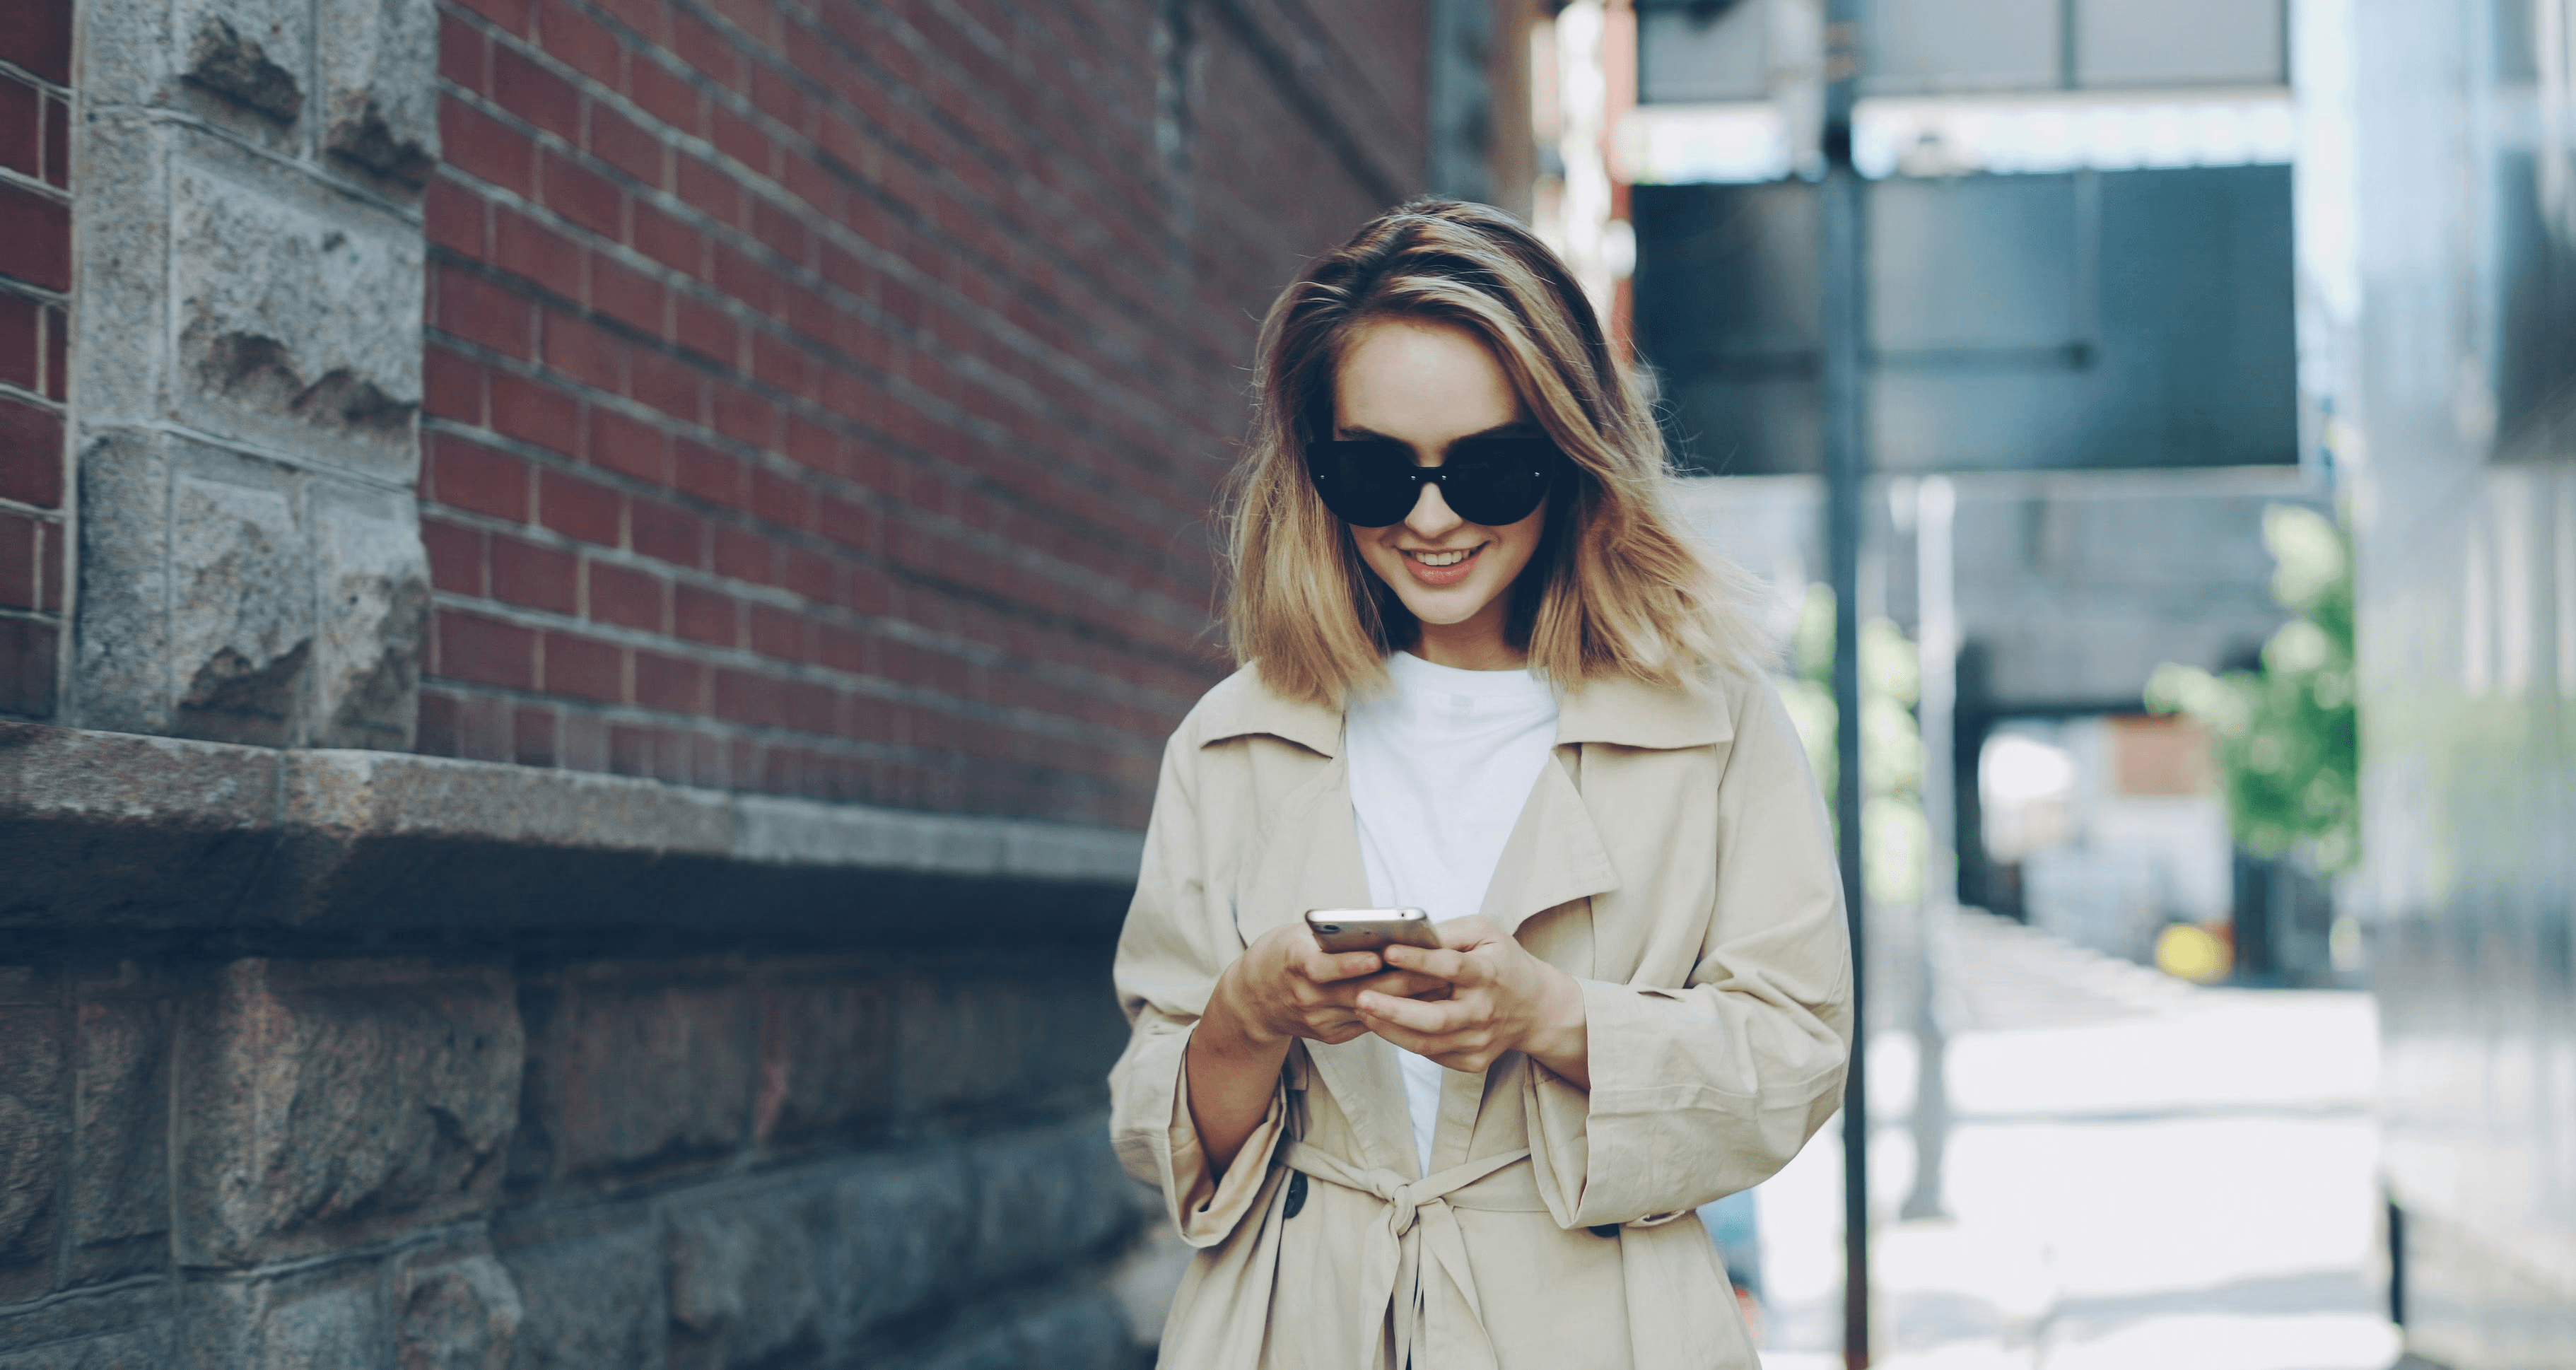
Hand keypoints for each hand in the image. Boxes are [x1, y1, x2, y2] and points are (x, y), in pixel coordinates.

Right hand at [1211, 922, 1453, 1047]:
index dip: (1353, 963)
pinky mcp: (1331, 1035)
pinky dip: (1397, 1010)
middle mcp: (1306, 997)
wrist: (1252, 1000)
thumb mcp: (1299, 935)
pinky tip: (1424, 1000)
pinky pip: (1369, 1023)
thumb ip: (1334, 936)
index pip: (1323, 968)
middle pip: (1360, 991)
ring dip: (1409, 998)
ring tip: (1442, 983)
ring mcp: (1320, 1021)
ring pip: (1372, 1010)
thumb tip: (1386, 929)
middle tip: (1438, 967)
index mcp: (1294, 964)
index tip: (1382, 955)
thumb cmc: (1284, 954)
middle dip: (1401, 980)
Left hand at [1358, 917, 1589, 1084]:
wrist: (1537, 1009)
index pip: (1451, 967)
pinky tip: (1382, 1024)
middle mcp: (1484, 1011)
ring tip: (1362, 1010)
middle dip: (1394, 1009)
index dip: (1419, 960)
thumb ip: (1449, 931)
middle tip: (1360, 996)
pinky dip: (1403, 1040)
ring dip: (1389, 1029)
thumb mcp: (1485, 933)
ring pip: (1427, 1043)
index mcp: (1488, 973)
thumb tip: (1408, 932)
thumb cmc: (1503, 962)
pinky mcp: (1472, 1061)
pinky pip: (1431, 1055)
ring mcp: (1479, 1041)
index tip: (1387, 951)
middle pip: (1435, 1018)